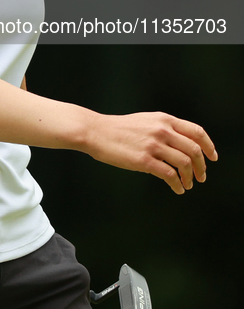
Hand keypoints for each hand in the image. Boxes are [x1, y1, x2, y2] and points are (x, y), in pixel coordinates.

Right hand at [85, 111, 217, 194]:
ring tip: (188, 184)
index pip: (196, 132)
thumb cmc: (118, 128)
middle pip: (194, 150)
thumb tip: (181, 144)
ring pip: (184, 163)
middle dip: (201, 166)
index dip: (208, 146)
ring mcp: (153, 145)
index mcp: (164, 119)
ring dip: (190, 177)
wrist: (96, 132)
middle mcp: (162, 130)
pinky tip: (177, 189)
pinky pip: (169, 175)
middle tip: (201, 177)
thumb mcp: (145, 121)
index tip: (212, 158)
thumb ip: (164, 128)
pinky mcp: (144, 160)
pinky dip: (177, 184)